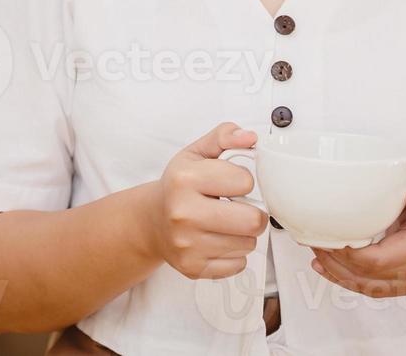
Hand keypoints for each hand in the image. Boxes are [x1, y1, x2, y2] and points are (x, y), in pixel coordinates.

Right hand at [145, 121, 269, 279]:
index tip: (230, 183)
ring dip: (243, 234)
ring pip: (248, 244)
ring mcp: (187, 245)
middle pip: (253, 221)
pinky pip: (239, 264)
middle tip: (238, 207)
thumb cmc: (179, 186)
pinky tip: (218, 240)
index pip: (246, 181)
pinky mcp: (193, 268)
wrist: (152, 220)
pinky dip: (234, 254)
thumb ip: (224, 136)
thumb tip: (250, 138)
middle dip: (253, 213)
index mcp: (184, 179)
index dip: (243, 180)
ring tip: (224, 223)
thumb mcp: (197, 153)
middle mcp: (183, 213)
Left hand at [308, 170, 405, 297]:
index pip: (380, 259)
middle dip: (337, 261)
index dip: (348, 254)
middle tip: (314, 240)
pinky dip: (345, 280)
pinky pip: (371, 290)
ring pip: (368, 286)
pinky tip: (324, 267)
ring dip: (337, 272)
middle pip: (369, 275)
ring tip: (316, 251)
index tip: (327, 237)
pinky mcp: (402, 284)